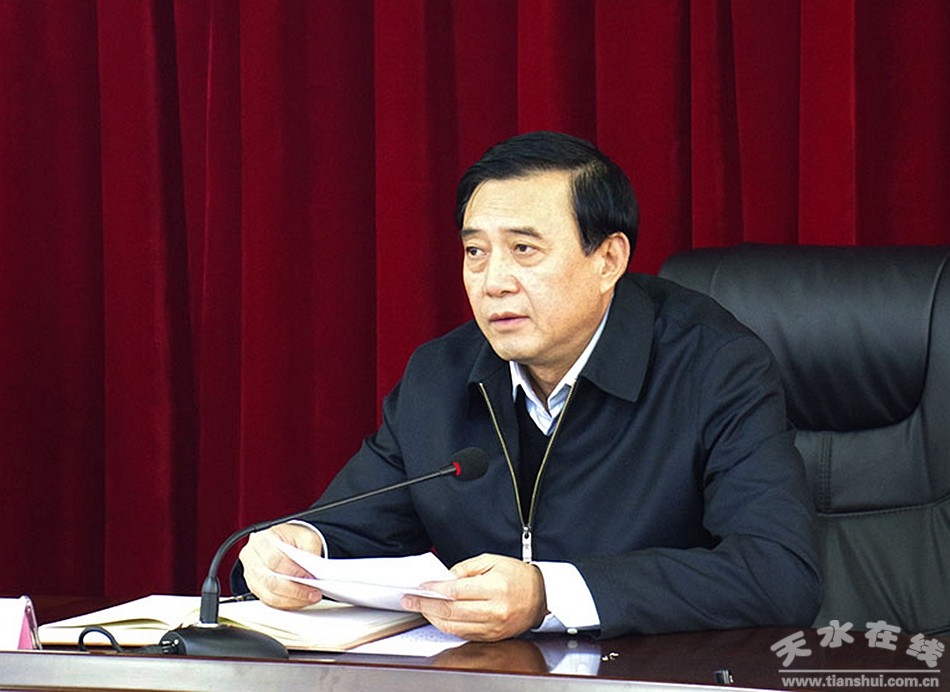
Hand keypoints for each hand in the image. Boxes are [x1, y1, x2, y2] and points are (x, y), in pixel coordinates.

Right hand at [238, 522, 323, 609]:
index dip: (292, 571)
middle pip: (269, 580)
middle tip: (313, 593)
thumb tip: (316, 573)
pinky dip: (287, 604)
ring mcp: (251, 575)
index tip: (309, 577)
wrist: (284, 541)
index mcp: (262, 540)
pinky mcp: (255, 588)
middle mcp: (251, 557)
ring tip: (310, 598)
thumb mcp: (306, 537)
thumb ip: (310, 552)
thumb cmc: (293, 538)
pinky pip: (269, 601)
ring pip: (268, 595)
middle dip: (294, 590)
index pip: (274, 559)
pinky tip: (301, 601)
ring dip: (292, 600)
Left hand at [400, 553, 547, 641]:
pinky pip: (464, 634)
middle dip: (426, 605)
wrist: (542, 595)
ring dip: (433, 618)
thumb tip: (444, 578)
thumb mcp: (492, 561)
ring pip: (455, 626)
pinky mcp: (493, 636)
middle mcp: (494, 610)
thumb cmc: (518, 576)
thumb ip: (465, 568)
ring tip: (421, 608)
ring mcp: (493, 626)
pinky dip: (447, 626)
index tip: (420, 587)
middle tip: (410, 599)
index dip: (434, 589)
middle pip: (451, 610)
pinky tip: (438, 617)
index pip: (456, 591)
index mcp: (495, 588)